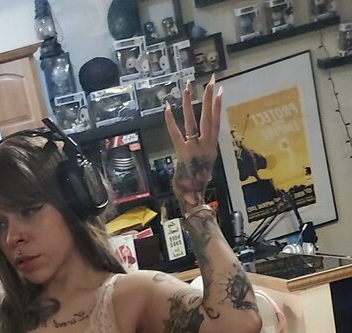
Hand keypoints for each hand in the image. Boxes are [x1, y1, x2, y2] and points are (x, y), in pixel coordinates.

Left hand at [165, 74, 221, 213]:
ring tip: (187, 87)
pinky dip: (171, 120)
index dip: (218, 105)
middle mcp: (206, 145)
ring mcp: (194, 148)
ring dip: (189, 103)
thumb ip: (205, 148)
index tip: (220, 90)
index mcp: (212, 146)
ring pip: (192, 121)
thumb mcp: (206, 163)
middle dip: (209, 97)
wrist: (193, 196)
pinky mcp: (182, 152)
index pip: (216, 121)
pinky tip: (167, 107)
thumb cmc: (197, 181)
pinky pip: (176, 133)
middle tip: (210, 80)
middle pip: (208, 116)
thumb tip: (204, 138)